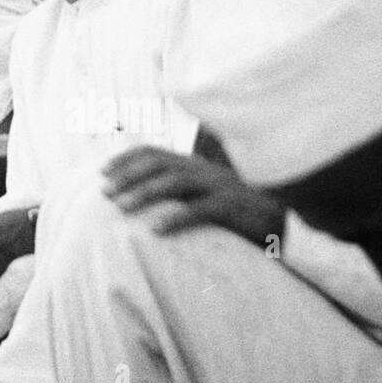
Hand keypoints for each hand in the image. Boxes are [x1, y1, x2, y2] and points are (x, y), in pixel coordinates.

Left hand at [102, 146, 285, 246]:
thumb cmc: (232, 210)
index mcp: (192, 163)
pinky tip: (156, 231)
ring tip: (121, 209)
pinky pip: (200, 210)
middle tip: (104, 193)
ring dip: (144, 194)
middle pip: (158, 164)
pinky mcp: (232, 207)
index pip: (152, 151)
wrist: (279, 220)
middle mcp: (202, 169)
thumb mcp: (200, 192)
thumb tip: (136, 194)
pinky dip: (176, 219)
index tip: (101, 172)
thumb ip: (175, 188)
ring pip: (175, 183)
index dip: (125, 159)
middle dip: (128, 176)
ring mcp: (217, 185)